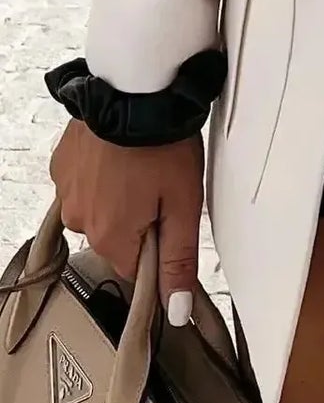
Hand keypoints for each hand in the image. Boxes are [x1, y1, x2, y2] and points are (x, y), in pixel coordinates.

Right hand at [50, 120, 204, 324]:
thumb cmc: (162, 145)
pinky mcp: (62, 163)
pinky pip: (84, 182)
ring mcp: (66, 190)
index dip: (156, 247)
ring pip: (98, 209)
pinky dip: (101, 172)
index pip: (134, 268)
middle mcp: (80, 220)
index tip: (169, 219)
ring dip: (118, 195)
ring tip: (141, 162)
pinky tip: (119, 151)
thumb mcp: (183, 206)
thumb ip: (178, 260)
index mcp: (110, 237)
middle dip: (138, 219)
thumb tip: (176, 311)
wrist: (133, 90)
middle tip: (161, 184)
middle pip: (115, 238)